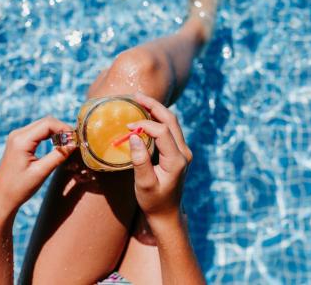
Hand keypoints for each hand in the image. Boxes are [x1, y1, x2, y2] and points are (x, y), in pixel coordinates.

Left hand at [0, 116, 75, 219]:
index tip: (76, 140)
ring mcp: (17, 136)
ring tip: (67, 145)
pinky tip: (57, 145)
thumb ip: (58, 156)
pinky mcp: (19, 141)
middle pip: (46, 122)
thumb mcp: (41, 172)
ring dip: (57, 132)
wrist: (1, 197)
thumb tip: (74, 144)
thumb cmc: (19, 188)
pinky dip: (50, 135)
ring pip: (43, 125)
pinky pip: (38, 131)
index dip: (65, 129)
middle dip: (62, 129)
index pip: (48, 124)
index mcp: (21, 140)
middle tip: (74, 143)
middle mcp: (18, 134)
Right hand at [128, 93, 192, 224]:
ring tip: (139, 100)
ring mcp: (183, 151)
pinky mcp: (178, 152)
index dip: (144, 124)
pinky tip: (145, 114)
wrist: (167, 214)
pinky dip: (158, 119)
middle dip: (153, 106)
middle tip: (136, 95)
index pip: (162, 131)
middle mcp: (184, 152)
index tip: (127, 127)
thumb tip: (134, 136)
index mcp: (177, 160)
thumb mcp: (144, 185)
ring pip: (172, 122)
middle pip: (171, 120)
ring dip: (156, 110)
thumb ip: (140, 161)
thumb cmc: (154, 202)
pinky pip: (170, 129)